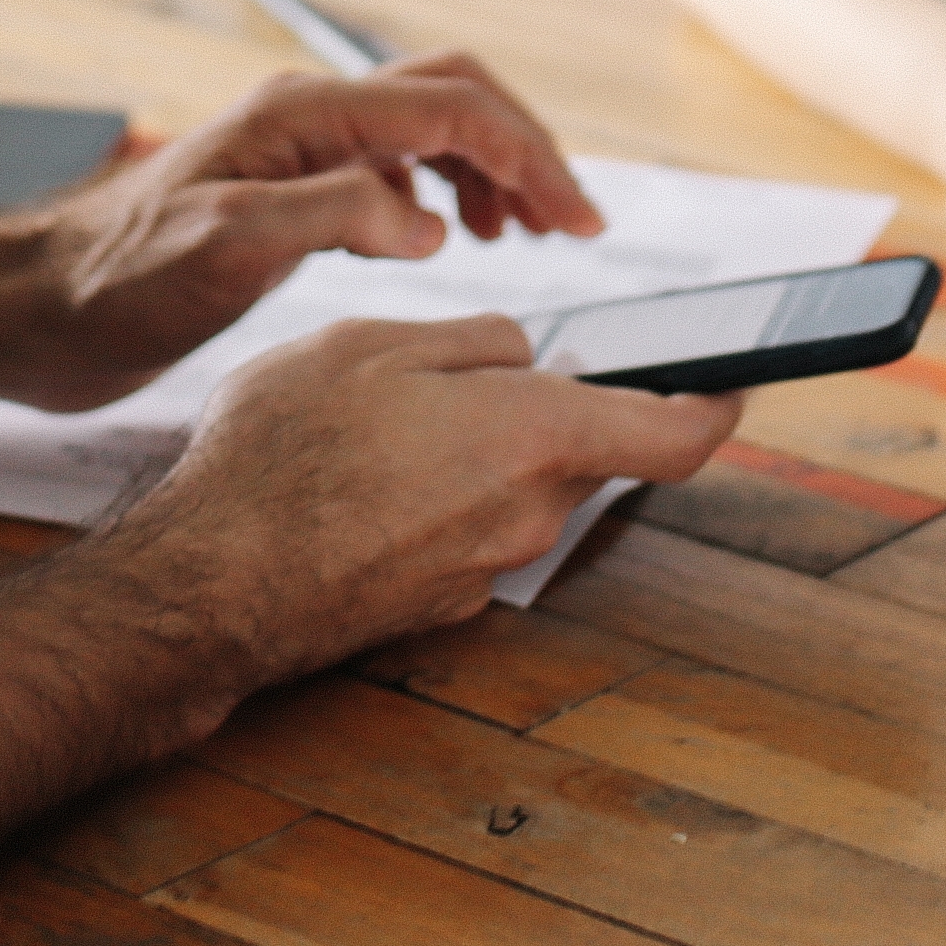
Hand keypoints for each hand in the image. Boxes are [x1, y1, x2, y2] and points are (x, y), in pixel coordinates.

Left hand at [0, 56, 602, 408]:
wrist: (38, 310)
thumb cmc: (115, 284)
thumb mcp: (225, 252)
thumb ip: (331, 218)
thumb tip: (427, 217)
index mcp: (301, 117)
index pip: (451, 106)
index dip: (528, 156)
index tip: (580, 219)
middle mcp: (305, 118)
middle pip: (451, 95)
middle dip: (523, 148)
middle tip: (573, 220)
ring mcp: (296, 150)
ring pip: (426, 124)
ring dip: (488, 167)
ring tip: (522, 231)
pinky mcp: (286, 190)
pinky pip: (391, 164)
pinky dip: (441, 189)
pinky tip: (446, 237)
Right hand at [99, 313, 742, 674]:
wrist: (212, 586)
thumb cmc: (283, 453)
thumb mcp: (371, 345)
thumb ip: (471, 342)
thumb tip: (521, 356)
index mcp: (532, 435)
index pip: (675, 434)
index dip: (717, 403)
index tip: (733, 380)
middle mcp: (530, 513)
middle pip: (584, 453)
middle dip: (552, 410)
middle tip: (478, 373)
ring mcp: (488, 568)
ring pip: (523, 490)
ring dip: (486, 452)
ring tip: (390, 422)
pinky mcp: (443, 604)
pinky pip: (472, 530)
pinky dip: (444, 498)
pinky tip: (367, 478)